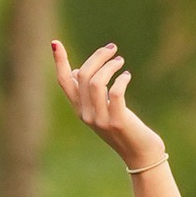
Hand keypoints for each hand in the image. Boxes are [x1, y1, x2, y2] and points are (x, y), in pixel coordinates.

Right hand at [51, 36, 167, 175]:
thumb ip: (88, 94)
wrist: (140, 154)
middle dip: (97, 57)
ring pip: (95, 82)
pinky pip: (114, 92)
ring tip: (120, 61)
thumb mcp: (101, 110)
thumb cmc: (123, 127)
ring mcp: (100, 119)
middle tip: (113, 48)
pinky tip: (127, 76)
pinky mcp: (117, 121)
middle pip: (83, 76)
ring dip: (109, 66)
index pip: (64, 82)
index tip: (55, 42)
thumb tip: (77, 71)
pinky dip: (121, 79)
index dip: (59, 62)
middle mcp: (85, 114)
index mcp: (80, 109)